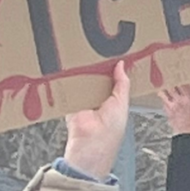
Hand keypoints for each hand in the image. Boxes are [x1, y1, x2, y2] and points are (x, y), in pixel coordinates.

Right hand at [62, 61, 130, 180]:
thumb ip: (122, 83)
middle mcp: (97, 98)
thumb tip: (121, 65)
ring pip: (82, 81)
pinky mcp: (69, 102)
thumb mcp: (122, 102)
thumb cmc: (112, 128)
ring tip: (82, 53)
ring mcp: (82, 100)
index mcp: (112, 99)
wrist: (91, 142)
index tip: (113, 52)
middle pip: (96, 77)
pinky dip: (68, 81)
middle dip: (96, 66)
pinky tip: (69, 67)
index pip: (112, 79)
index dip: (112, 68)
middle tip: (96, 48)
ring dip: (82, 72)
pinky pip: (67, 88)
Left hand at [159, 85, 189, 135]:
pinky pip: (163, 102)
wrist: (185, 129)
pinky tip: (165, 100)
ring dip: (162, 91)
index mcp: (188, 98)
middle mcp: (179, 100)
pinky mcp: (166, 110)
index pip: (181, 85)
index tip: (175, 77)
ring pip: (163, 94)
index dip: (177, 80)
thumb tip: (185, 87)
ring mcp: (172, 105)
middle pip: (170, 87)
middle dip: (168, 83)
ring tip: (162, 89)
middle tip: (166, 80)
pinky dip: (163, 100)